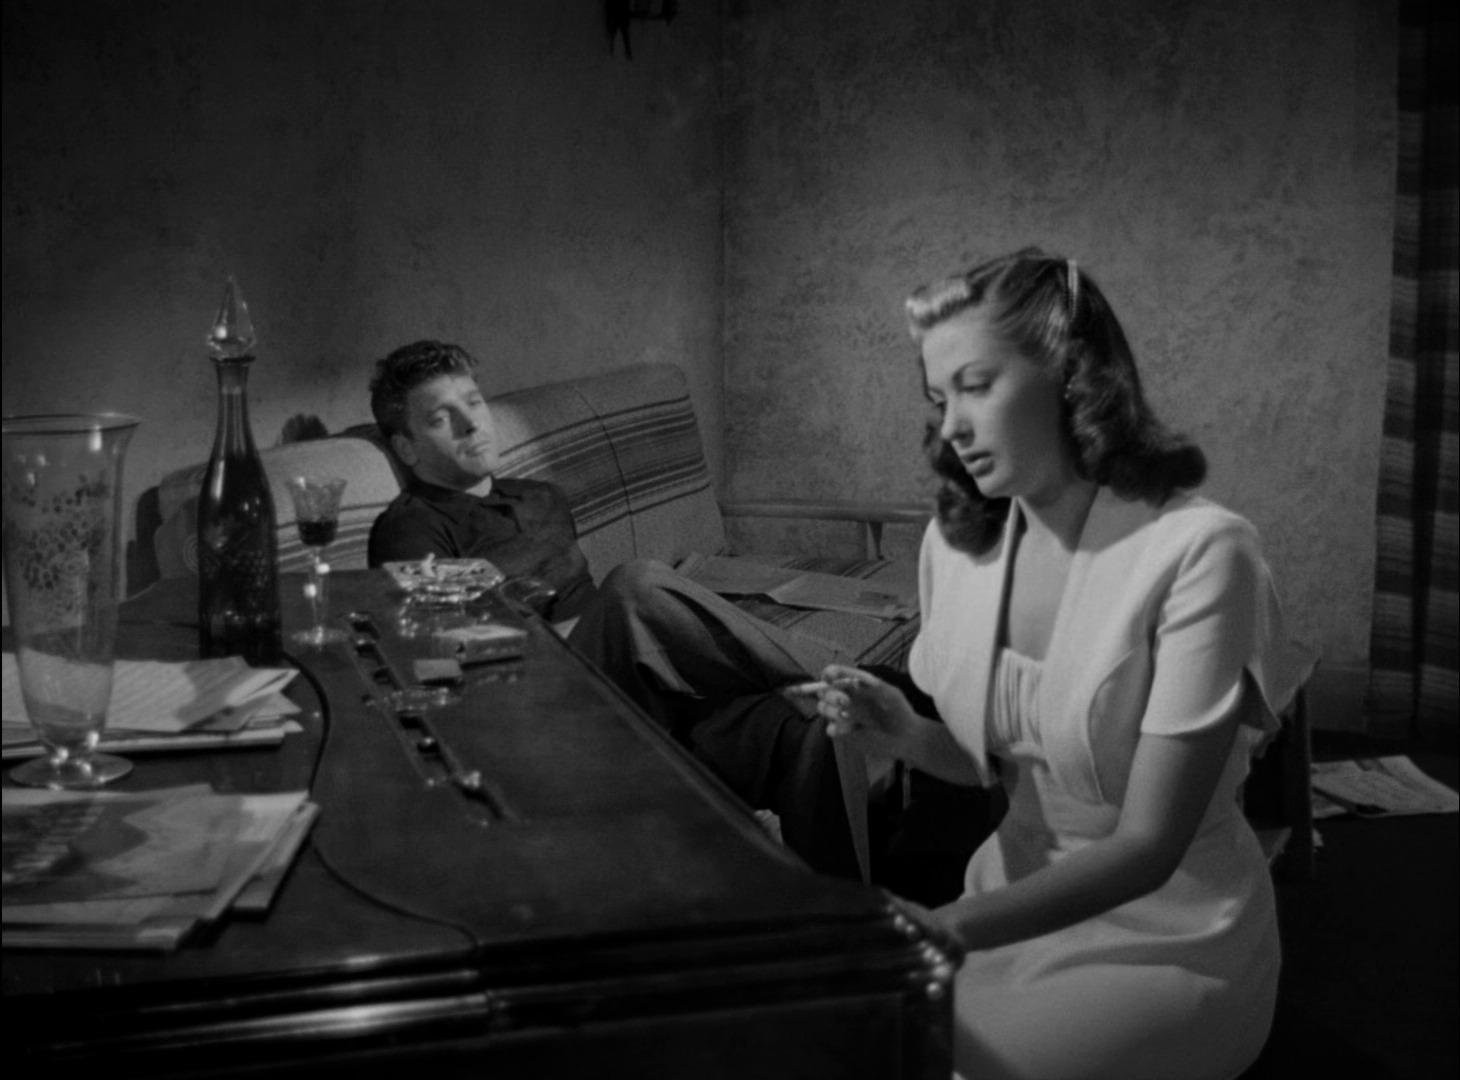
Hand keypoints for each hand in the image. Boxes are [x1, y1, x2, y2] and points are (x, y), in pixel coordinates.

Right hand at [789, 664, 918, 756]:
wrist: (904, 736)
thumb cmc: (899, 710)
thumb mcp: (890, 694)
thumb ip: (874, 686)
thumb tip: (854, 681)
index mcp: (854, 684)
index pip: (834, 674)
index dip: (829, 674)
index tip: (830, 677)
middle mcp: (846, 697)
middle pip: (824, 691)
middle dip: (831, 695)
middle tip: (844, 701)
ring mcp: (843, 714)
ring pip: (823, 708)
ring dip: (830, 710)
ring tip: (845, 716)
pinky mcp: (844, 731)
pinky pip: (830, 729)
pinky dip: (836, 728)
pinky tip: (849, 729)